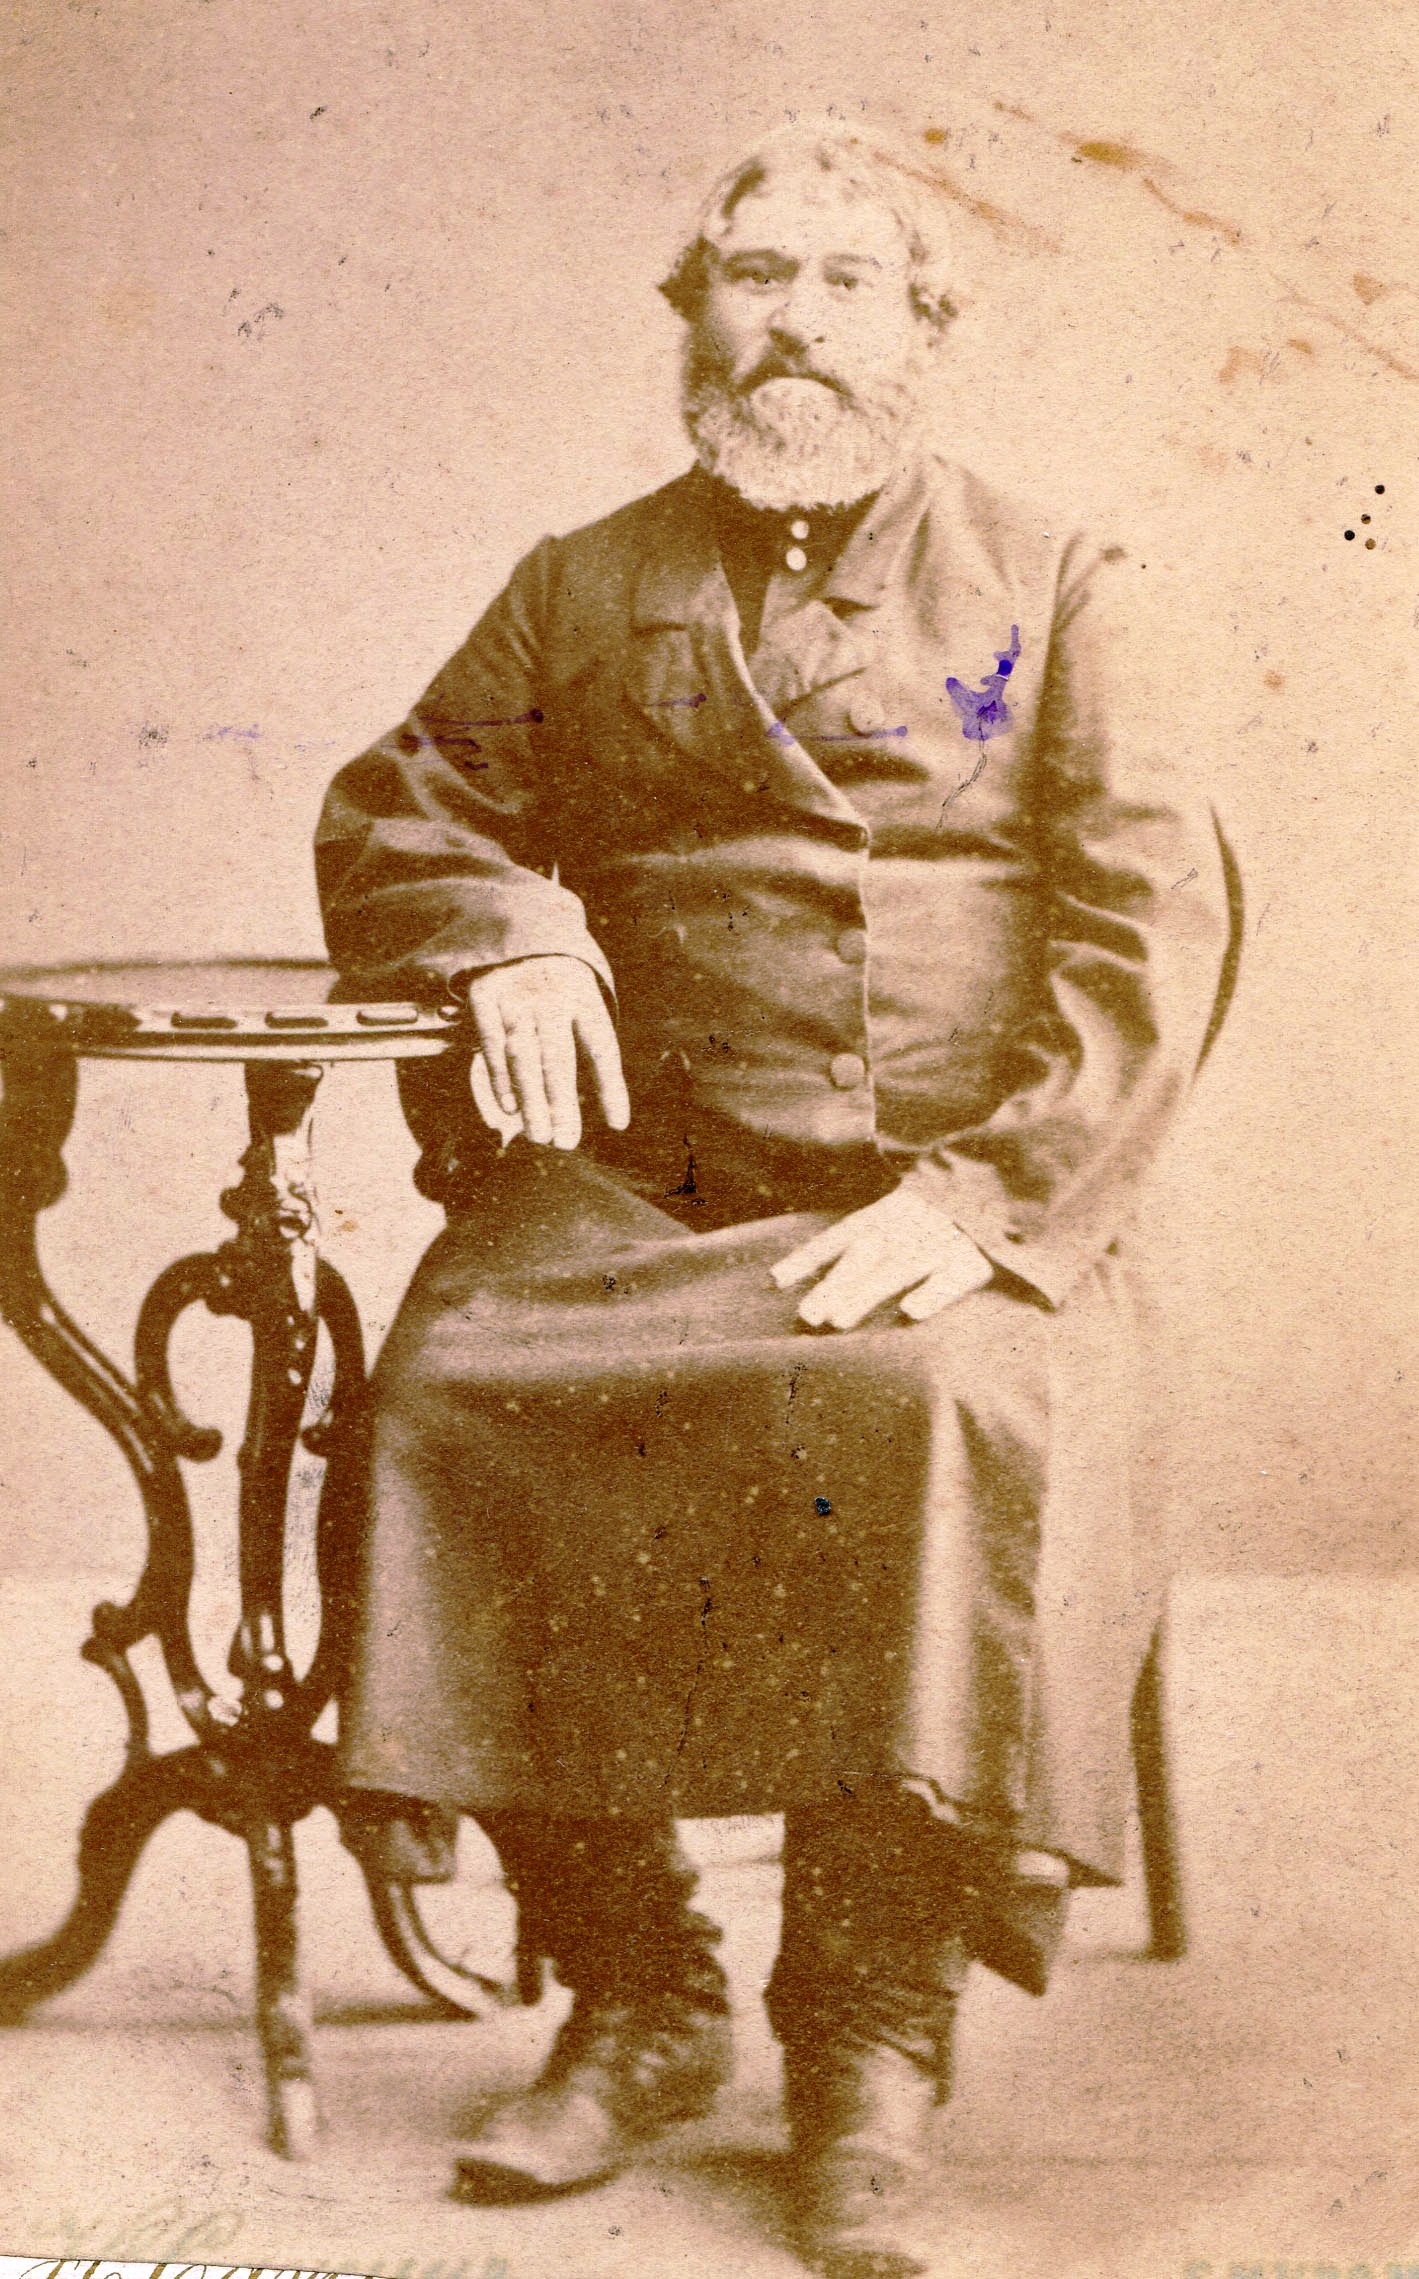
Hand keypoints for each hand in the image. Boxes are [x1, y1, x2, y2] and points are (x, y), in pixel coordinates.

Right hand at [464, 955, 629, 1149]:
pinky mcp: (483, 992)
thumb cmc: (558, 983)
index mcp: (584, 995)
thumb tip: (615, 1117)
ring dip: (532, 1097)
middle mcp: (551, 993)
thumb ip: (591, 1047)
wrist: (518, 921)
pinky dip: (499, 1074)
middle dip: (562, 1103)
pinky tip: (509, 1107)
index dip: (611, 1085)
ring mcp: (516, 993)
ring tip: (540, 1135)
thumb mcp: (582, 999)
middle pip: (559, 1057)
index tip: (617, 1124)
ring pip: (525, 1053)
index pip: (601, 1045)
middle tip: (565, 1143)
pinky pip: (491, 1040)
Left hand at [770, 1186, 992, 1329]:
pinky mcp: (978, 1258)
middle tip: (807, 1316)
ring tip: (837, 1320)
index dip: (810, 1255)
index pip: (842, 1234)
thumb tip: (819, 1268)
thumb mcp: (905, 1210)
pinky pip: (954, 1278)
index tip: (777, 1279)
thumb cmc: (948, 1209)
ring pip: (900, 1268)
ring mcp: (943, 1239)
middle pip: (866, 1255)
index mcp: (891, 1210)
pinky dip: (932, 1294)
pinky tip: (909, 1315)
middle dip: (834, 1285)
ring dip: (867, 1293)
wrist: (1011, 1183)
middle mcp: (912, 1223)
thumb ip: (870, 1237)